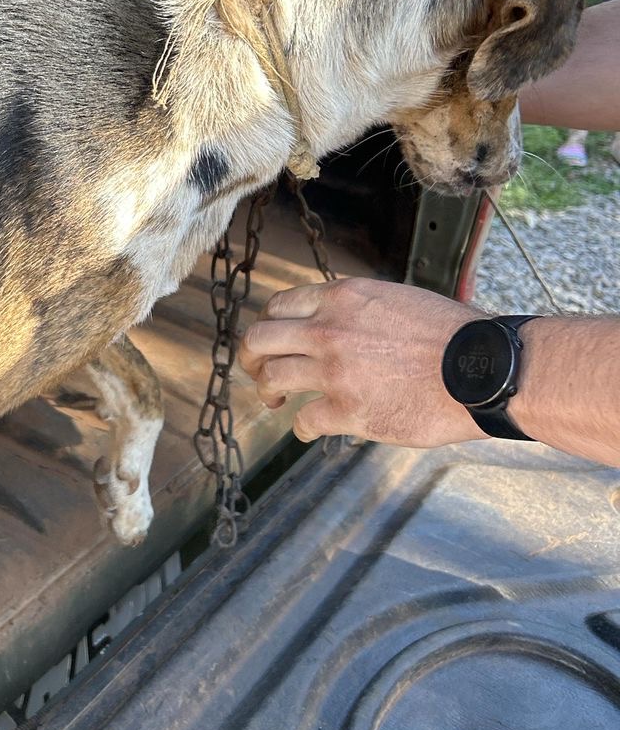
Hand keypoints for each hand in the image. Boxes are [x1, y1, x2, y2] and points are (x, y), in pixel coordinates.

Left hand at [240, 278, 484, 447]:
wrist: (480, 369)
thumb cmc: (450, 334)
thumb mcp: (394, 299)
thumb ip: (355, 309)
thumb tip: (334, 321)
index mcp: (341, 298)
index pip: (279, 305)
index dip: (268, 323)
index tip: (270, 338)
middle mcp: (328, 330)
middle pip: (260, 339)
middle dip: (249, 356)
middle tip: (252, 368)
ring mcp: (335, 372)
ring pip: (273, 378)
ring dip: (267, 390)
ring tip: (273, 398)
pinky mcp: (348, 411)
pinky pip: (305, 421)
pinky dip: (301, 428)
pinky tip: (307, 430)